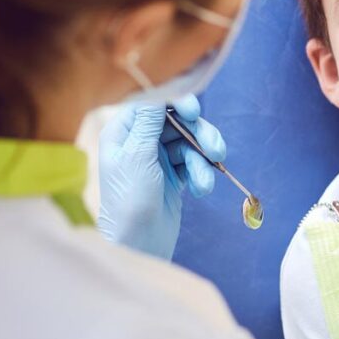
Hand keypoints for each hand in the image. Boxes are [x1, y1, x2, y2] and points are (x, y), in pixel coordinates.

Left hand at [97, 94, 225, 259]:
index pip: (151, 105)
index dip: (174, 103)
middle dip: (198, 134)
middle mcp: (140, 142)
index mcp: (123, 133)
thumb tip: (158, 94)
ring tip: (207, 181)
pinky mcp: (173, 176)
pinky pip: (194, 163)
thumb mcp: (137, 156)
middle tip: (216, 148)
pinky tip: (202, 190)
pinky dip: (201, 174)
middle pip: (176, 122)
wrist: (137, 244)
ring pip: (189, 143)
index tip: (194, 111)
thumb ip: (149, 122)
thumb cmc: (129, 200)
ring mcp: (157, 159)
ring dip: (203, 159)